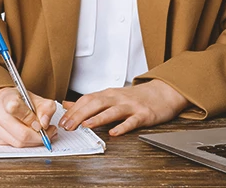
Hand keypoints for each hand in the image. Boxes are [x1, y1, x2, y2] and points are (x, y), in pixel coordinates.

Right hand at [0, 87, 57, 146]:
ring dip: (33, 142)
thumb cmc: (17, 100)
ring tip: (41, 135)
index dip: (32, 120)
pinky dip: (24, 144)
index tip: (42, 124)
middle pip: (21, 133)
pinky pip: (11, 146)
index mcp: (6, 98)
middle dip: (39, 137)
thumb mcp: (34, 98)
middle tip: (49, 133)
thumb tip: (45, 123)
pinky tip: (28, 137)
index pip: (15, 108)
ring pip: (17, 143)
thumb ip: (45, 108)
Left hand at [59, 80, 190, 135]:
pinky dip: (123, 127)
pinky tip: (115, 133)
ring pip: (112, 111)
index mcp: (108, 94)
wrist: (163, 93)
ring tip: (86, 125)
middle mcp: (118, 98)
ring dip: (98, 118)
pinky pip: (132, 121)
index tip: (62, 121)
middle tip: (68, 126)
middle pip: (96, 103)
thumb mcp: (111, 96)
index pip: (86, 99)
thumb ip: (90, 102)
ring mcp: (131, 106)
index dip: (73, 110)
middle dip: (80, 114)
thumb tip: (67, 105)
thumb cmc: (135, 97)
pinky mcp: (144, 115)